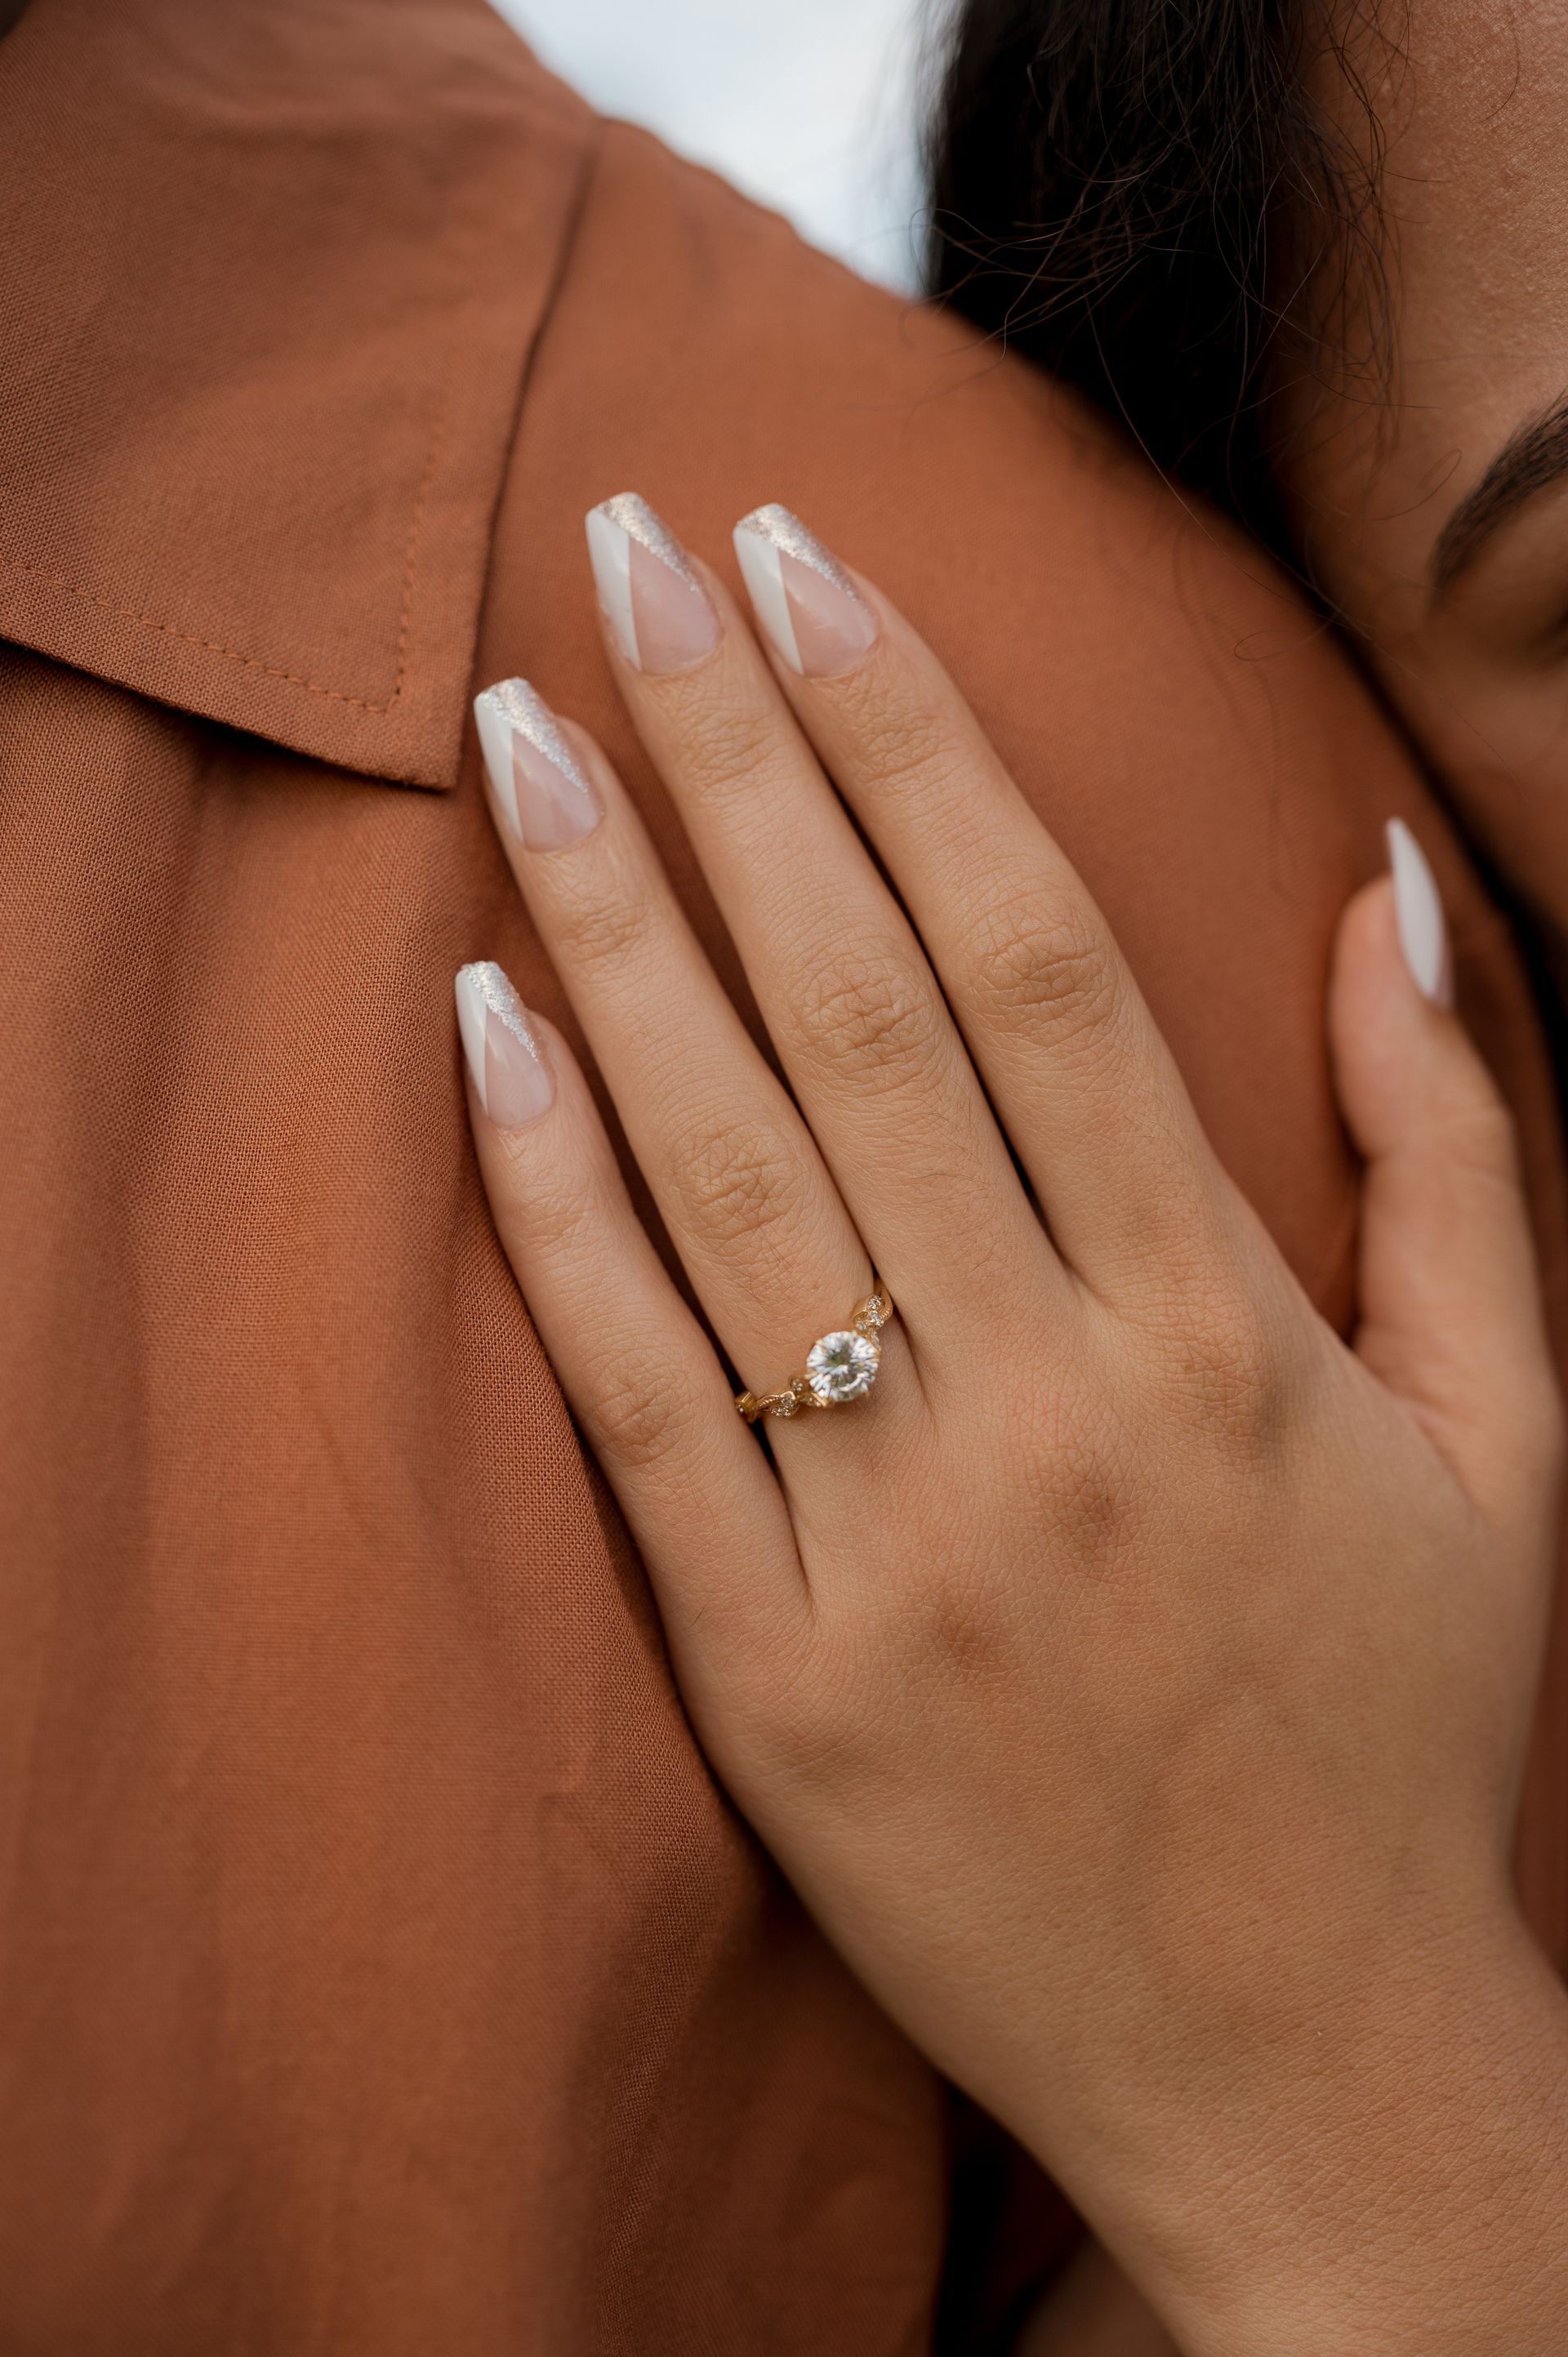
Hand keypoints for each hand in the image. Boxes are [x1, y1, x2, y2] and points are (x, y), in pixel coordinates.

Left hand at [457, 496, 1567, 2352]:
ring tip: (515, 731)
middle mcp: (1054, 1409)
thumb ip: (1450, 1148)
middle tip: (623, 548)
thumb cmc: (1406, 1733)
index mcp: (1230, 1331)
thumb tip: (1377, 884)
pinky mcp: (776, 1682)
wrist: (1312, 2074)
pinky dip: (550, 1206)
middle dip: (734, 754)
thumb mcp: (1508, 1434)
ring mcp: (896, 1547)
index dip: (913, 740)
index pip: (1039, 958)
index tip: (814, 565)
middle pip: (859, 1010)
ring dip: (611, 927)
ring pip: (724, 1173)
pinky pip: (636, 1400)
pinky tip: (480, 1025)